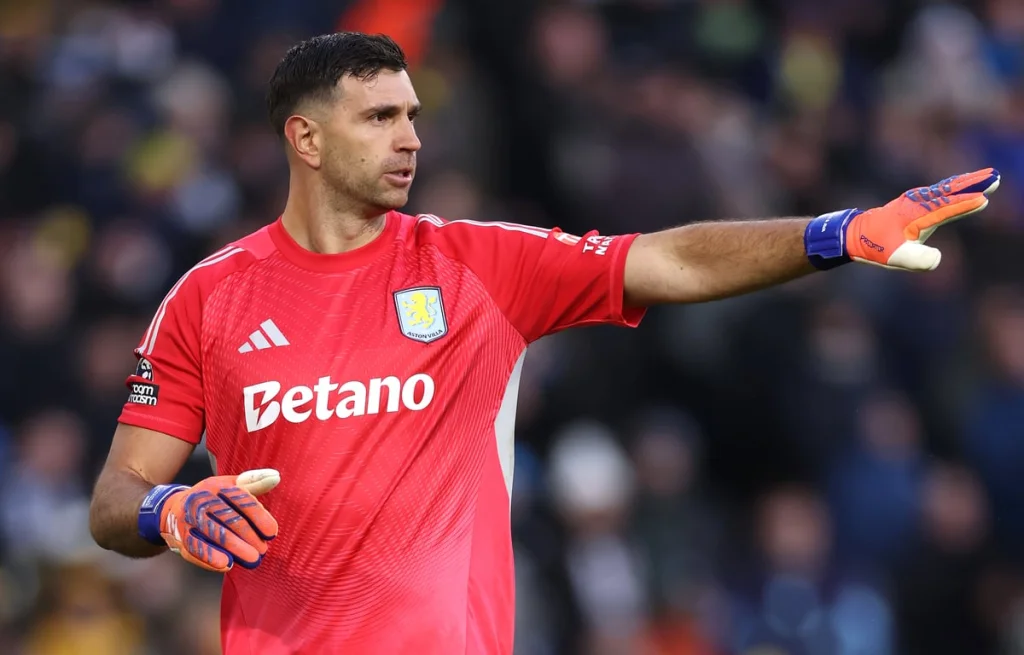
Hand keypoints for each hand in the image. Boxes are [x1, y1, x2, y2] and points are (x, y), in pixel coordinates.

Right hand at [140, 469, 280, 572]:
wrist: (172, 508)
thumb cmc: (211, 498)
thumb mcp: (229, 486)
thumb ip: (253, 483)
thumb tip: (275, 477)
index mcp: (216, 485)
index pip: (242, 500)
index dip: (259, 517)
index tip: (272, 533)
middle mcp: (200, 500)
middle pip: (229, 519)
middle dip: (249, 536)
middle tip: (263, 550)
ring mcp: (188, 518)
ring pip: (215, 535)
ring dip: (235, 549)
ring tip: (252, 559)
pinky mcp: (180, 536)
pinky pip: (196, 548)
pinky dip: (212, 557)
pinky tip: (227, 565)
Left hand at [805, 169, 1000, 270]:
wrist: (853, 234)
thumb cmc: (875, 247)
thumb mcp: (894, 258)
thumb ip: (917, 260)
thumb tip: (937, 259)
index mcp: (915, 216)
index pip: (945, 209)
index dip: (964, 205)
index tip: (983, 199)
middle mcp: (917, 204)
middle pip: (950, 192)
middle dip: (972, 184)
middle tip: (995, 177)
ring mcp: (915, 201)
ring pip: (946, 188)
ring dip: (967, 182)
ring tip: (987, 177)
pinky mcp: (914, 203)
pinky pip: (939, 191)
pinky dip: (953, 186)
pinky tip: (961, 184)